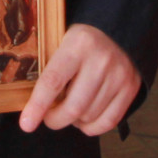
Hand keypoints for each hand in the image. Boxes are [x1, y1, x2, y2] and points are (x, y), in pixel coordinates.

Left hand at [19, 23, 138, 135]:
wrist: (118, 29)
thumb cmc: (81, 40)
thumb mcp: (62, 41)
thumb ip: (50, 69)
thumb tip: (32, 105)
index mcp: (78, 44)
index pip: (53, 81)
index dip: (38, 106)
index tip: (26, 124)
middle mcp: (101, 61)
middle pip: (74, 106)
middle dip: (55, 119)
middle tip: (48, 118)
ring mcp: (119, 76)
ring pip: (89, 116)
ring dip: (73, 121)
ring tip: (69, 110)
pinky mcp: (131, 88)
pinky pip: (108, 121)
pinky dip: (92, 127)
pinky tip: (84, 119)